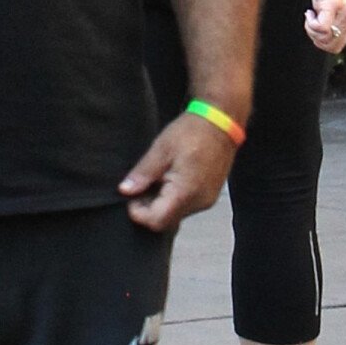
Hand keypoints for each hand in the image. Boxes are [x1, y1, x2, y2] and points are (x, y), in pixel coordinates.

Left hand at [118, 112, 238, 231]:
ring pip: (176, 214)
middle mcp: (198, 202)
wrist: (220, 123)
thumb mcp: (161, 149)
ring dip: (161, 203)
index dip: (139, 213)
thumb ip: (144, 173)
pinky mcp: (209, 196)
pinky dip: (173, 199)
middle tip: (140, 186)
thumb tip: (125, 190)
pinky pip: (186, 206)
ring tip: (155, 178)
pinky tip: (168, 179)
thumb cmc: (191, 132)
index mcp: (185, 192)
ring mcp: (206, 201)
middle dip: (148, 209)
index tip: (131, 196)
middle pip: (166, 221)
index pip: (157, 221)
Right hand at [304, 0, 345, 53]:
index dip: (322, 40)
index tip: (315, 27)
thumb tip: (322, 29)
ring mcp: (342, 12)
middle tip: (310, 23)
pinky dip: (310, 24)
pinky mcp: (332, 5)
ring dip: (312, 31)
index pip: (338, 44)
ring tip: (309, 15)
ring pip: (325, 39)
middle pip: (332, 46)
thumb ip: (333, 16)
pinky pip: (321, 28)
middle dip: (316, 38)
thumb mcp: (334, 0)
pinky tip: (308, 12)